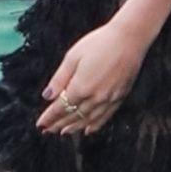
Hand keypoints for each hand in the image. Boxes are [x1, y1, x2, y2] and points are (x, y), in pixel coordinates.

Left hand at [36, 21, 148, 135]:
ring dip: (74, 127)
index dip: (49, 117)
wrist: (129, 39)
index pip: (60, 108)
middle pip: (73, 116)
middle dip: (59, 124)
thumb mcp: (73, 56)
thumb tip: (47, 96)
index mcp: (80, 87)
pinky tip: (88, 129)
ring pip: (88, 120)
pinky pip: (105, 117)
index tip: (41, 124)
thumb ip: (60, 78)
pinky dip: (95, 125)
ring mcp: (108, 99)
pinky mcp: (120, 97)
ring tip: (64, 132)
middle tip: (48, 131)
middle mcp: (94, 97)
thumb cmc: (100, 42)